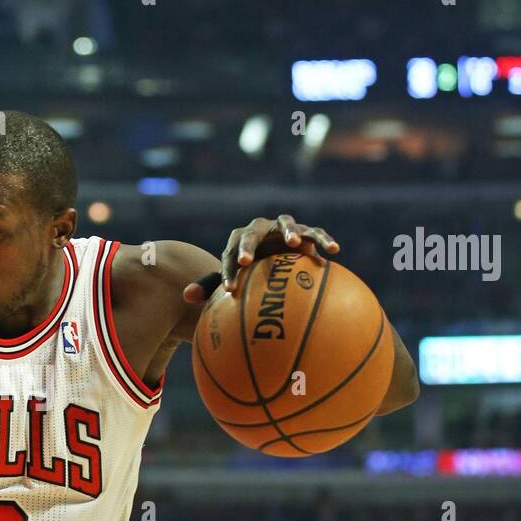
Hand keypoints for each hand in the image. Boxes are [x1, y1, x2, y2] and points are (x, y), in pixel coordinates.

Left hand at [183, 214, 338, 303]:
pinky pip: (315, 232)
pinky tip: (334, 251)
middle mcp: (260, 229)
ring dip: (291, 231)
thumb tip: (186, 297)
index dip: (227, 270)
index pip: (229, 253)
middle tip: (247, 261)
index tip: (229, 289)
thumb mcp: (231, 277)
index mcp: (239, 239)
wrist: (274, 255)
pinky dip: (323, 238)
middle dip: (248, 245)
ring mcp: (283, 228)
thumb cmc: (250, 270)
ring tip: (297, 243)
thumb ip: (211, 284)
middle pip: (252, 232)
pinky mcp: (304, 232)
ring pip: (286, 223)